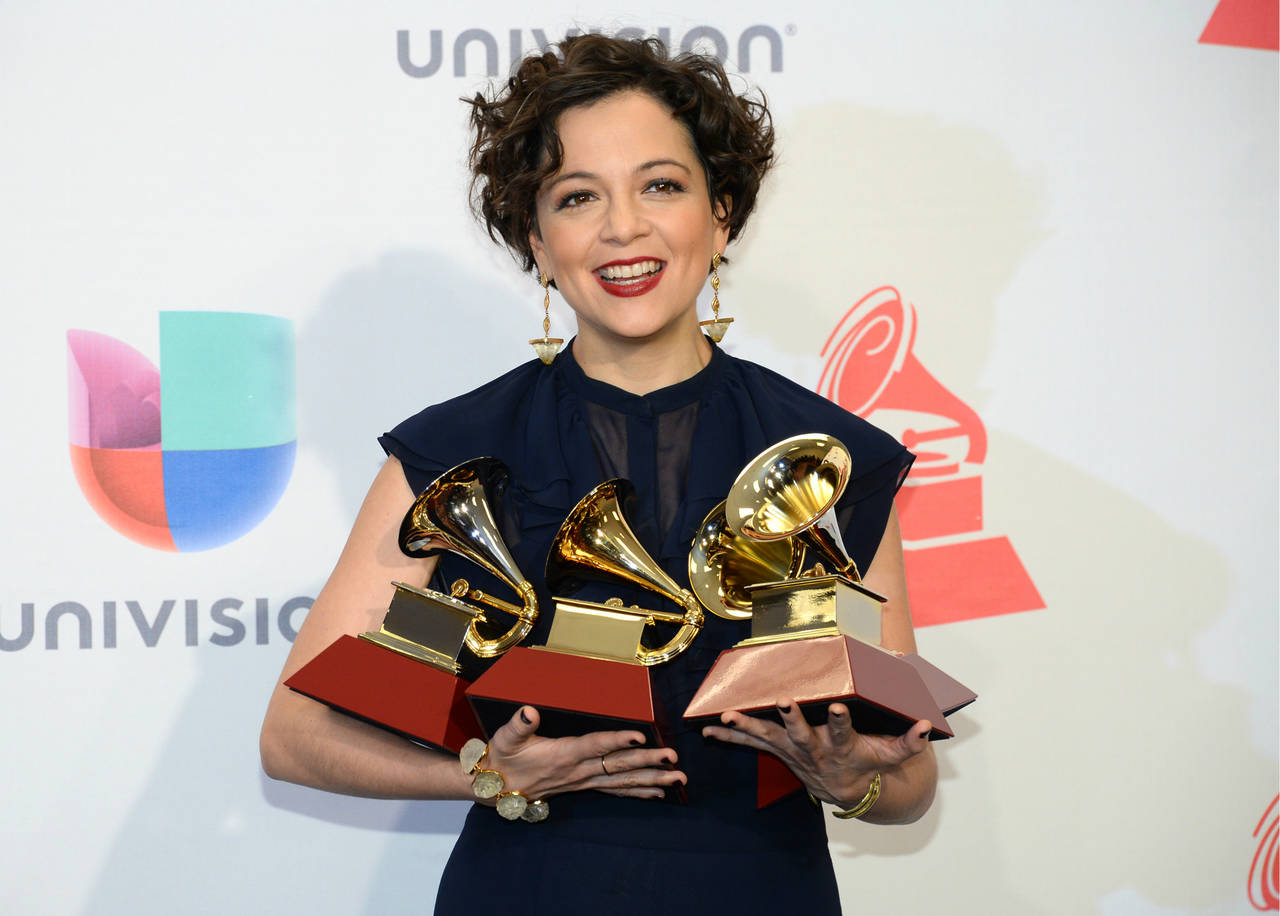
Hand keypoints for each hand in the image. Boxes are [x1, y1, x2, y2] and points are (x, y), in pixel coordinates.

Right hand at [483, 706, 686, 799]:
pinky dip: (639, 791)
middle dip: (648, 762)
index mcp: (563, 754)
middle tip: (674, 758)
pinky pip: (616, 790)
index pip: (595, 746)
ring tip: (678, 778)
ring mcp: (584, 781)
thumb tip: (528, 711)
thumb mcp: (505, 738)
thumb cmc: (502, 758)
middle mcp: (579, 770)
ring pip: (623, 781)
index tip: (640, 736)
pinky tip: (660, 793)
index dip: (617, 741)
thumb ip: (518, 725)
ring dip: (652, 780)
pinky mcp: (585, 786)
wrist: (495, 787)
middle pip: (618, 766)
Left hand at [701, 698, 931, 808]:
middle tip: (783, 701)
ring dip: (747, 727)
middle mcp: (814, 749)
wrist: (847, 791)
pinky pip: (750, 745)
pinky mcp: (778, 752)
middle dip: (792, 718)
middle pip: (801, 734)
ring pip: (768, 738)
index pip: (844, 730)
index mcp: (842, 745)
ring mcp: (792, 752)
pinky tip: (707, 730)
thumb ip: (908, 742)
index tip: (837, 705)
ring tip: (727, 716)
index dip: (840, 719)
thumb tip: (928, 725)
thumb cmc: (868, 763)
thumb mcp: (890, 754)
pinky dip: (729, 738)